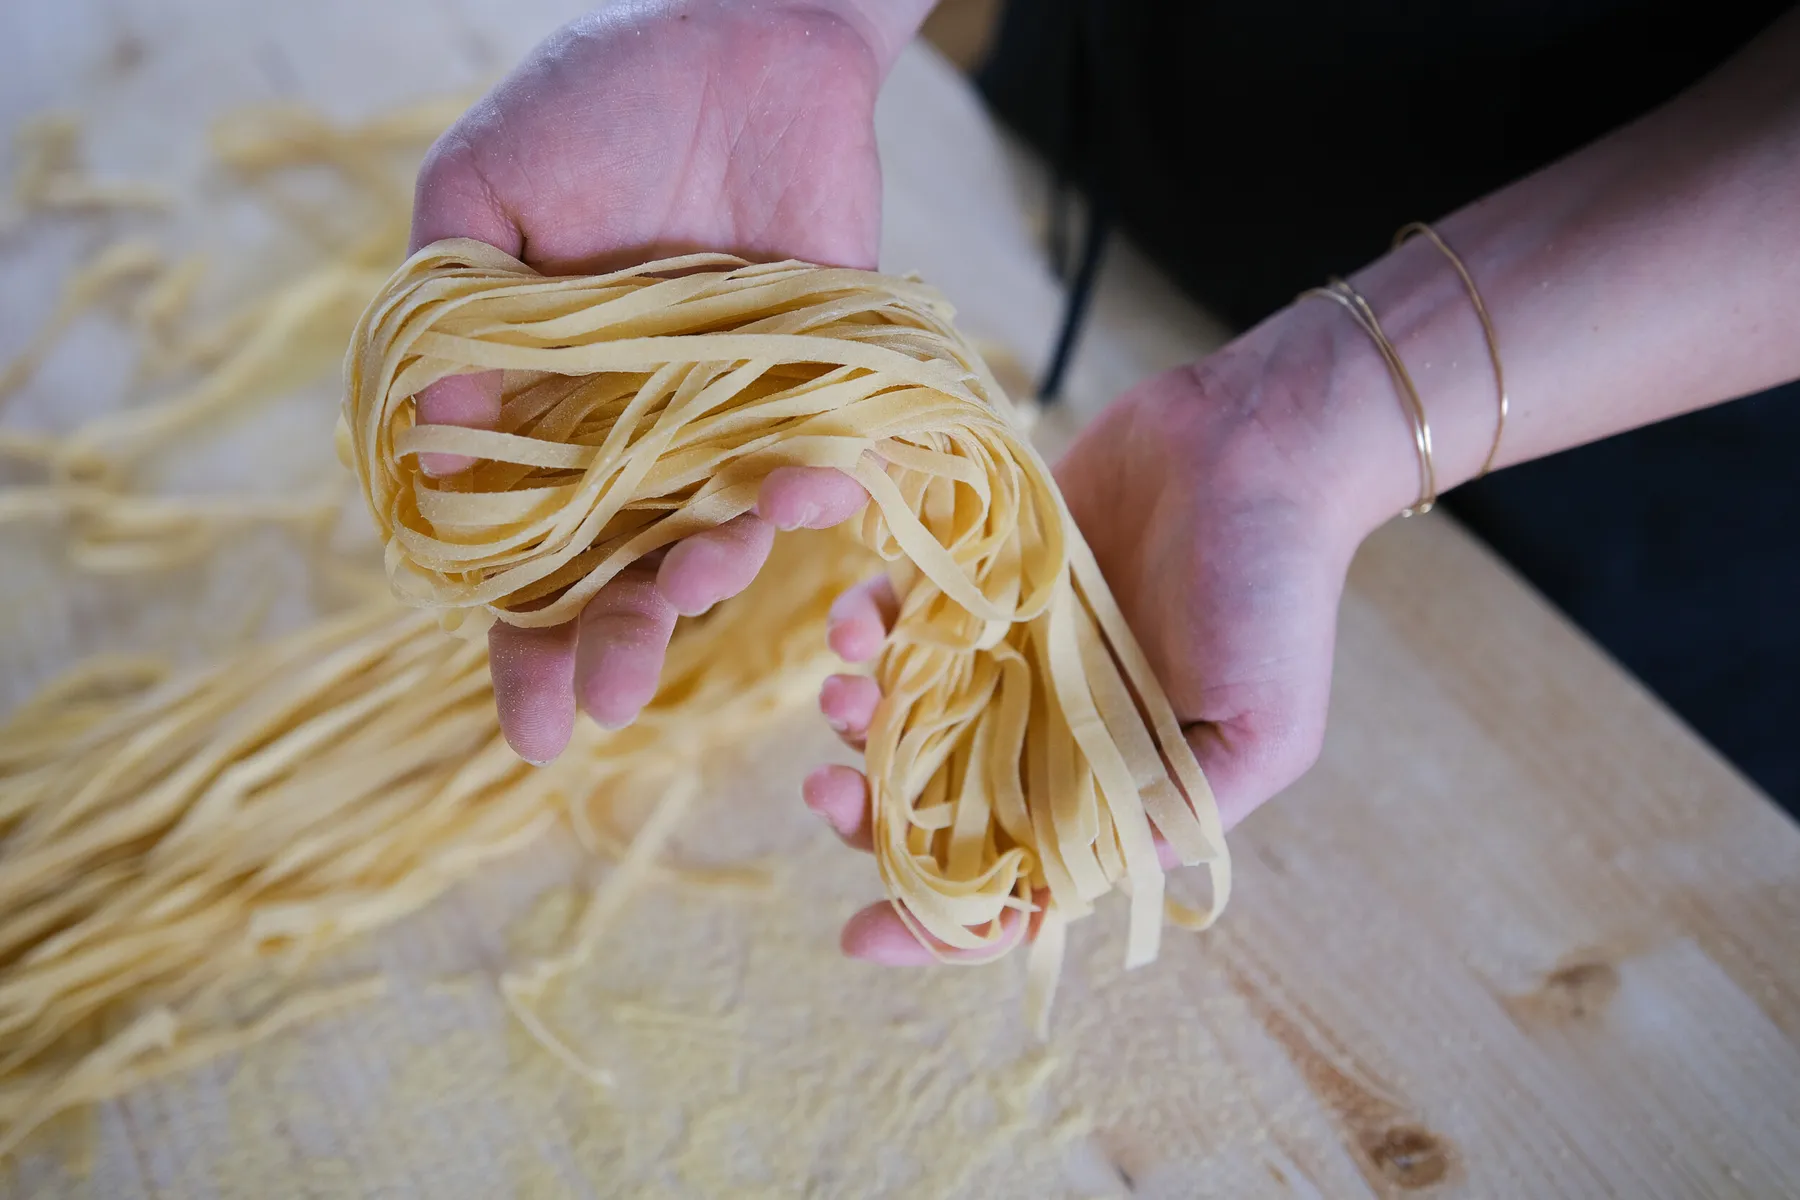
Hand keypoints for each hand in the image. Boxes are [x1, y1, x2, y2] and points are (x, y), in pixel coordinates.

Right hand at [410, 0, 910, 761]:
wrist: (753, 44)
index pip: (520, 558)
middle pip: (620, 579)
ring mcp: (728, 425)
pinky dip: (816, 496)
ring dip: (708, 575)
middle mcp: (634, 441)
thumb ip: (457, 309)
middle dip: (617, 647)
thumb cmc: (602, 104)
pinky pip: (819, 470)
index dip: (522, 647)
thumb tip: (435, 442)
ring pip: (714, 542)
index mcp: (539, 415)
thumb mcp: (488, 189)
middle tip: (618, 696)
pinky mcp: (819, 394)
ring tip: (713, 562)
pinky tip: (812, 495)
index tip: (535, 729)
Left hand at [808, 305, 1380, 961]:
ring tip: (845, 695)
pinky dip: (869, 623)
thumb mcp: (1257, 730)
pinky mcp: (985, 574)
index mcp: (1112, 784)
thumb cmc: (1275, 590)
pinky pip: (905, 613)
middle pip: (936, 805)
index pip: (1015, 883)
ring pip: (907, 714)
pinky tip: (859, 616)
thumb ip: (1174, 812)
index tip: (859, 934)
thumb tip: (1071, 888)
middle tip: (826, 793)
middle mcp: (1051, 728)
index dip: (937, 924)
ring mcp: (1013, 652)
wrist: (1260, 443)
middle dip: (869, 816)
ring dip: (860, 721)